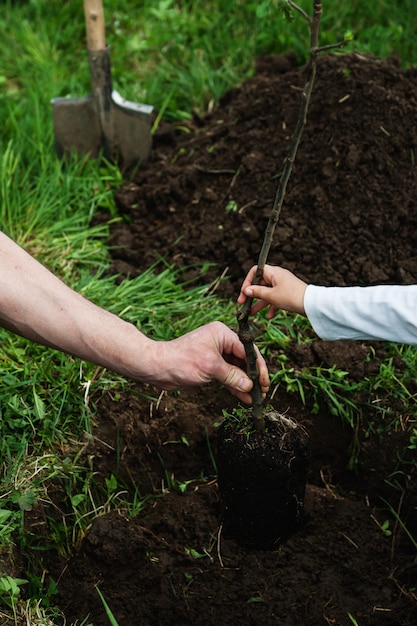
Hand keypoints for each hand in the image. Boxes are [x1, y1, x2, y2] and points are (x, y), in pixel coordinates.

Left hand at [154, 321, 268, 403]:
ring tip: (256, 398)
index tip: (265, 381)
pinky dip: (234, 386)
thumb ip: (233, 376)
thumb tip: (250, 386)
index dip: (257, 366)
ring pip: (236, 369)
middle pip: (244, 359)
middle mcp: (220, 341)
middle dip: (253, 376)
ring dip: (245, 383)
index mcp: (222, 333)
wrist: (158, 367)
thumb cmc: (182, 361)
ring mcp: (215, 354)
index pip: (247, 350)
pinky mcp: (210, 366)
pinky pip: (227, 375)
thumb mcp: (211, 368)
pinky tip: (244, 397)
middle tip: (263, 391)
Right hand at [237, 265, 307, 317]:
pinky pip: (276, 298)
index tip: (244, 293)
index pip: (256, 271)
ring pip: (267, 293)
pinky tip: (269, 316)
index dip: (248, 281)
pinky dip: (271, 306)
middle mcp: (278, 277)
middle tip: (243, 305)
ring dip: (259, 303)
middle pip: (260, 283)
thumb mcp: (271, 295)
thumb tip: (246, 290)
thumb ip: (257, 292)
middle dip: (251, 295)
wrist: (311, 304)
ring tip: (252, 313)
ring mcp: (283, 285)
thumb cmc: (291, 297)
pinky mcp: (288, 294)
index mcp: (274, 272)